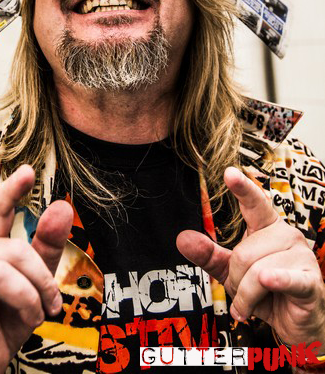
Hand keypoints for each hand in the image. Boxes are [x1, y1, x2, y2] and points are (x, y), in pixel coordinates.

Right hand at [0, 165, 72, 373]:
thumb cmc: (6, 319)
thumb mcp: (36, 283)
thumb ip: (47, 247)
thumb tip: (61, 206)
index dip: (11, 190)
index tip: (28, 172)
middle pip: (14, 249)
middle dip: (41, 277)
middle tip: (52, 303)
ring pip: (2, 271)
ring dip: (28, 297)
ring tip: (35, 316)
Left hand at [177, 167, 324, 348]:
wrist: (298, 321)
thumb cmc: (266, 291)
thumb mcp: (232, 271)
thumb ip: (210, 254)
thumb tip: (182, 238)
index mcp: (267, 227)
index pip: (254, 203)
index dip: (242, 188)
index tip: (229, 173)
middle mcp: (286, 235)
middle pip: (243, 253)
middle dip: (236, 280)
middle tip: (243, 293)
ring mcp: (301, 256)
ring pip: (256, 272)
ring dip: (248, 296)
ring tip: (255, 303)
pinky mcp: (310, 281)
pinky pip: (287, 278)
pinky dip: (276, 280)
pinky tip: (268, 281)